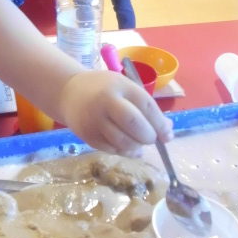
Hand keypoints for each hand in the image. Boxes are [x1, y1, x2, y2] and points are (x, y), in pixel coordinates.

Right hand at [58, 71, 172, 155]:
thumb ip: (145, 106)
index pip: (146, 106)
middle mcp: (106, 101)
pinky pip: (112, 150)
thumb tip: (168, 131)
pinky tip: (127, 147)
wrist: (69, 92)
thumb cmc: (103, 88)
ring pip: (124, 142)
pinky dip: (124, 151)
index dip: (160, 123)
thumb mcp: (124, 87)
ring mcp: (95, 120)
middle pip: (135, 125)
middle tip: (151, 138)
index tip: (167, 134)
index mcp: (120, 85)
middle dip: (149, 137)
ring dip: (137, 147)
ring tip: (139, 143)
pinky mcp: (87, 136)